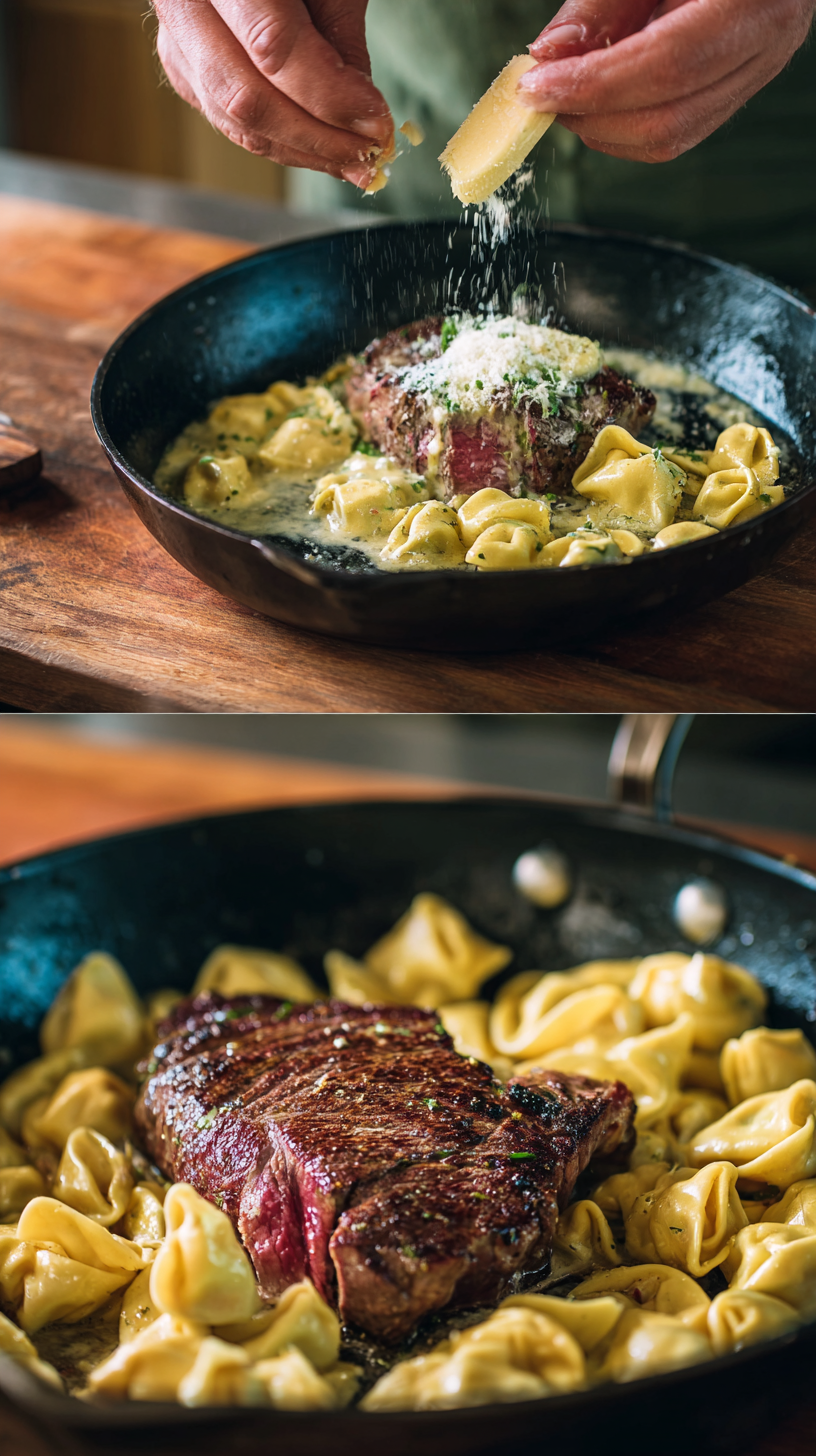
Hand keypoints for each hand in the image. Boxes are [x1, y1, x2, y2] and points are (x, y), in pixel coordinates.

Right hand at [152, 0, 392, 185]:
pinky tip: (319, 151)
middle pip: (247, 97)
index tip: (376, 123)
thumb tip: (360, 117)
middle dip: (317, 138)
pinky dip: (279, 143)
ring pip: (235, 121)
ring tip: (352, 162)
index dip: (329, 96)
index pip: (273, 46)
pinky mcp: (181, 67)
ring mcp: (175, 39)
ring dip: (301, 152)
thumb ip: (341, 37)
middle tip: (368, 154)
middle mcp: (184, 1)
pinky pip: (229, 123)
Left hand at [518, 0, 815, 161]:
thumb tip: (548, 54)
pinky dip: (622, 126)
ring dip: (603, 128)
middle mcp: (766, 44)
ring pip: (671, 137)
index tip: (537, 86)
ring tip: (563, 94)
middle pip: (669, 117)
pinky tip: (594, 98)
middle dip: (593, 116)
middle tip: (541, 97)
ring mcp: (756, 74)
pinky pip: (675, 132)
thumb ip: (601, 3)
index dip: (596, 85)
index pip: (669, 64)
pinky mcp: (736, 92)